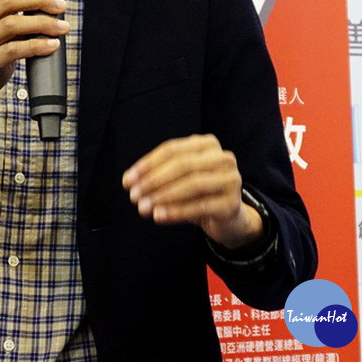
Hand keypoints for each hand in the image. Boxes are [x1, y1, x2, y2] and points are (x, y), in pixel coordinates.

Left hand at [122, 134, 263, 249]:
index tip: (128, 180)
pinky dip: (177, 211)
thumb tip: (129, 181)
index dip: (147, 164)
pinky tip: (160, 216)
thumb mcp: (178, 180)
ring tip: (143, 207)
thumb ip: (156, 177)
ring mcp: (231, 179)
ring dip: (163, 196)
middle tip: (134, 195)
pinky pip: (201, 206)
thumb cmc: (199, 194)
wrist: (229, 218)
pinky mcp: (232, 203)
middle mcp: (223, 157)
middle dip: (154, 180)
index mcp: (206, 144)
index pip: (172, 149)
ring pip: (192, 184)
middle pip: (182, 164)